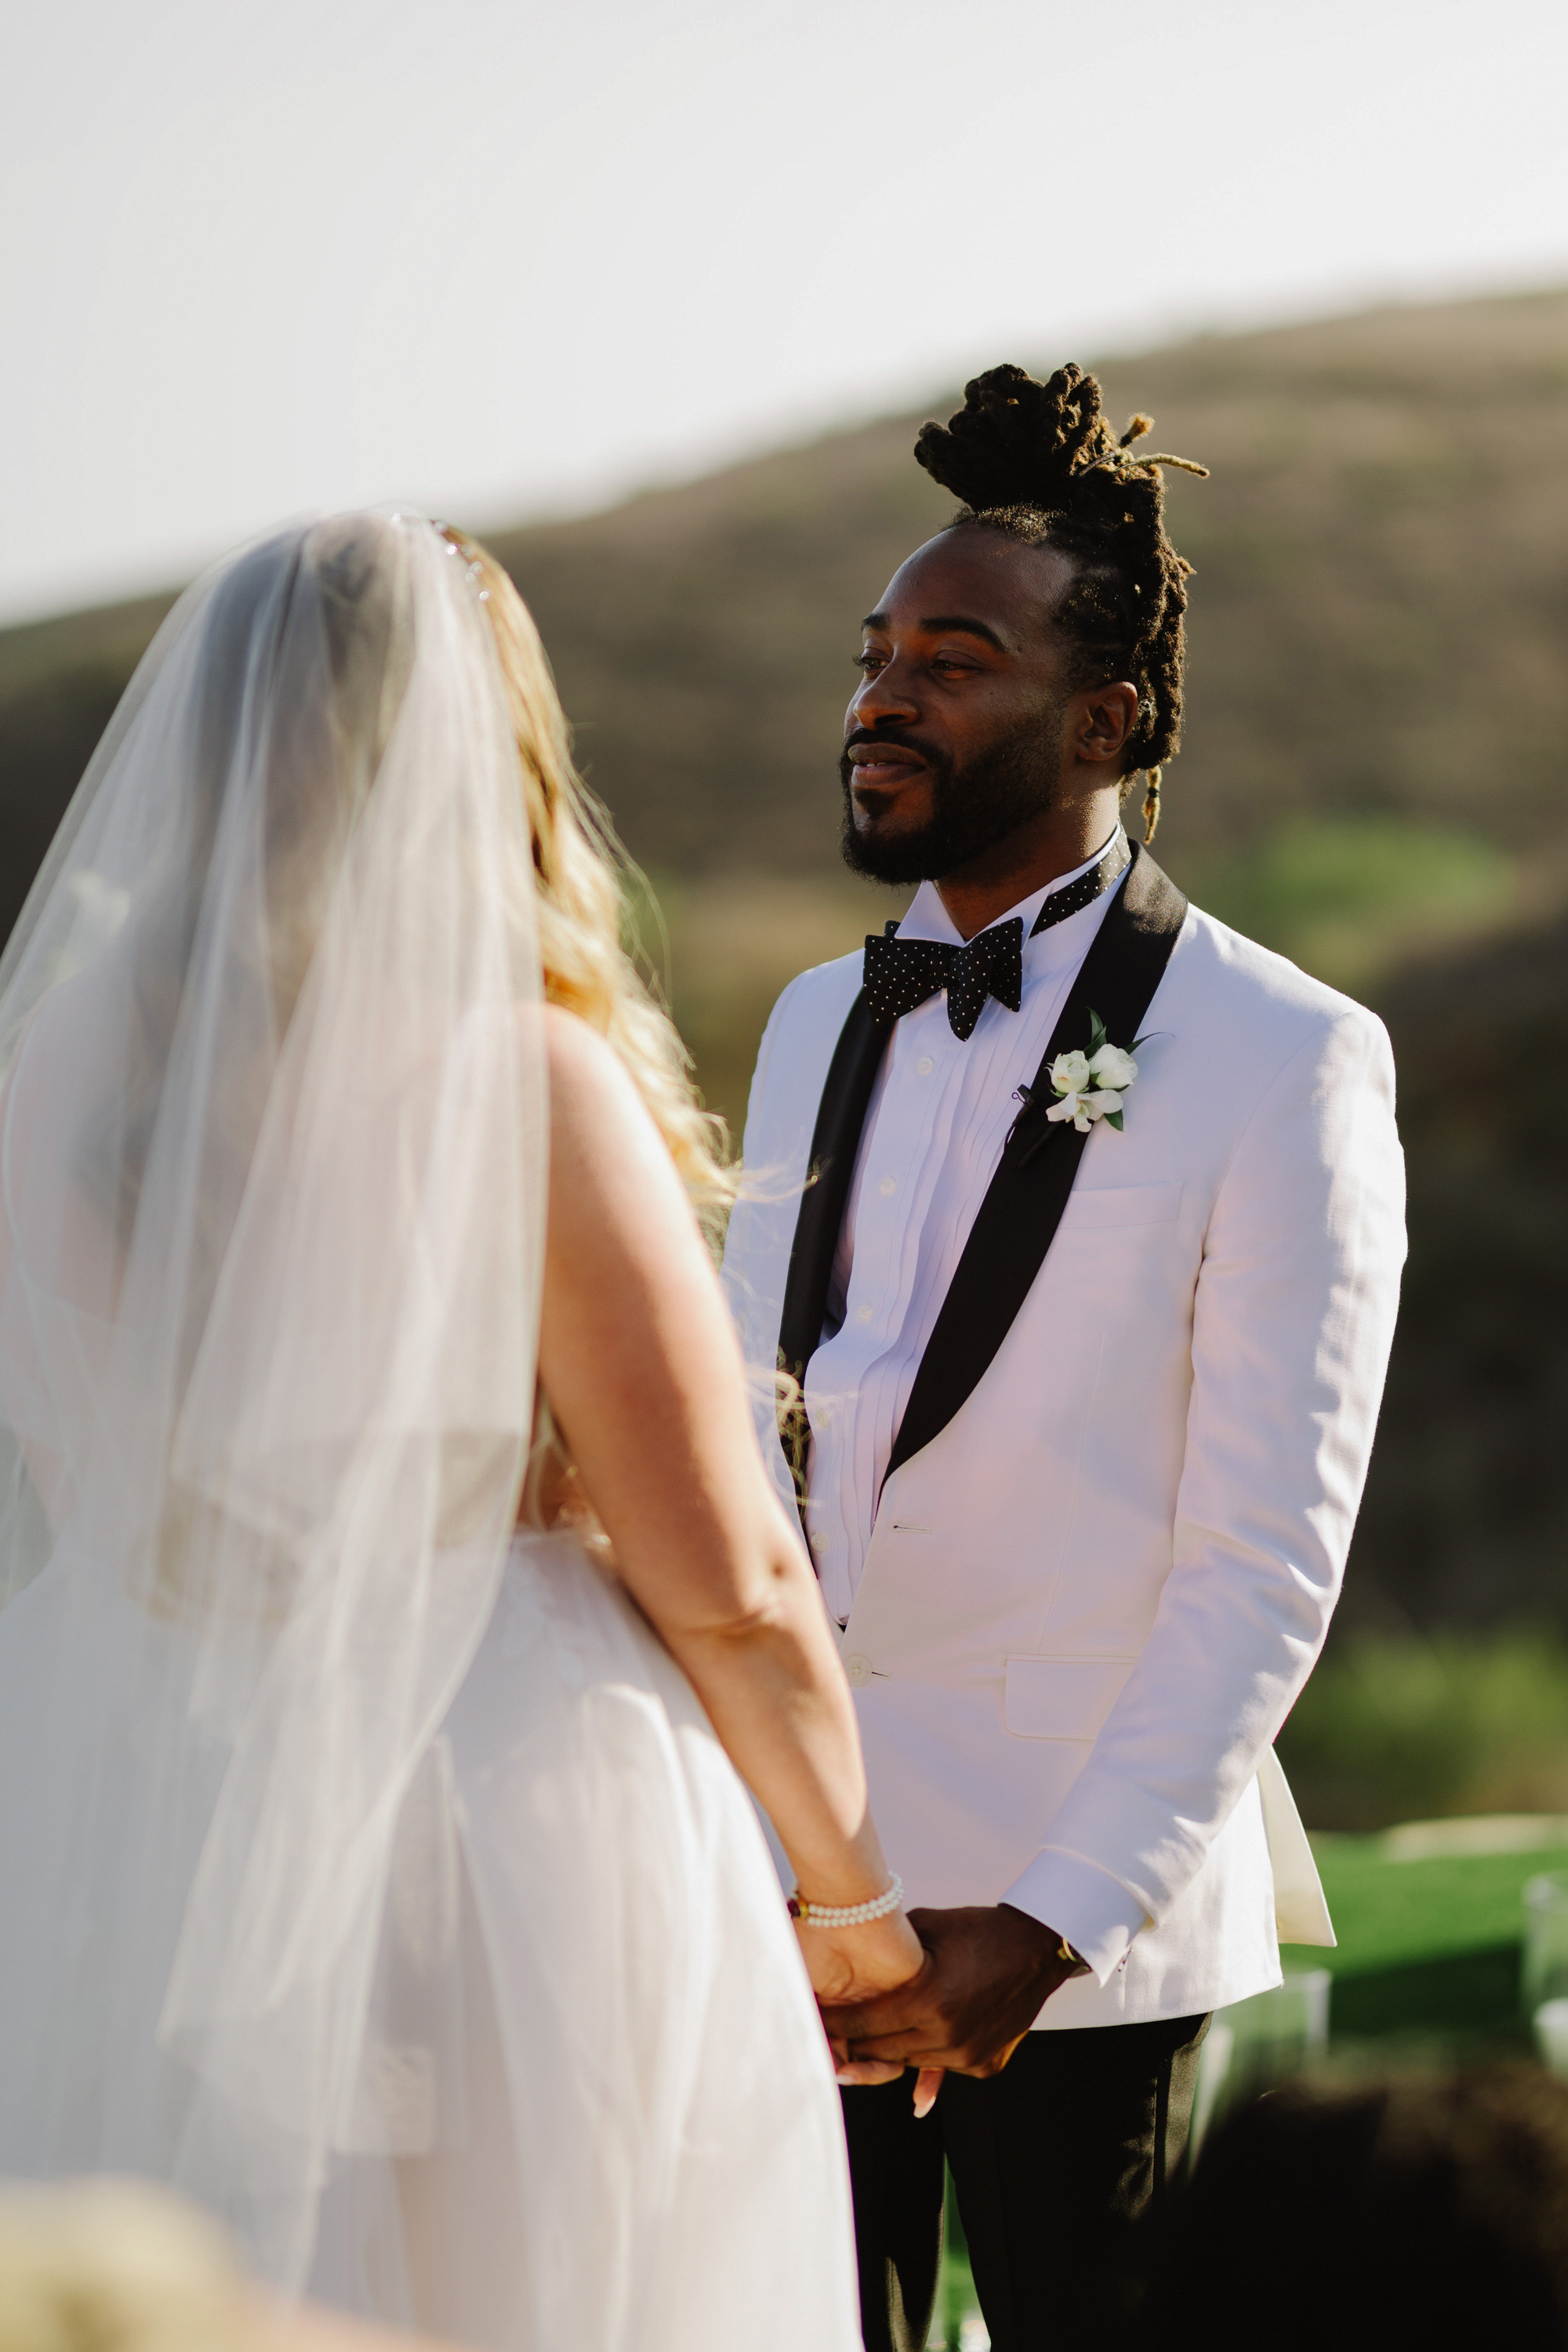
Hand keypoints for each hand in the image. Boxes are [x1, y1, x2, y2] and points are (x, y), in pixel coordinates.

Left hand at [821, 1904, 1076, 2086]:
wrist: (1036, 1950)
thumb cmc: (978, 1932)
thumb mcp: (927, 1927)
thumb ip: (889, 1948)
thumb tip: (847, 1949)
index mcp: (928, 1999)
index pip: (863, 2024)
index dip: (833, 2026)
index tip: (812, 2024)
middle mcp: (946, 2034)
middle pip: (881, 2051)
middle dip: (854, 2043)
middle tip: (829, 2037)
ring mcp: (967, 2055)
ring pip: (909, 2062)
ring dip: (889, 2049)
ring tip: (867, 2036)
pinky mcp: (984, 2066)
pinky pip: (940, 2066)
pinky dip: (925, 2053)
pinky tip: (912, 2042)